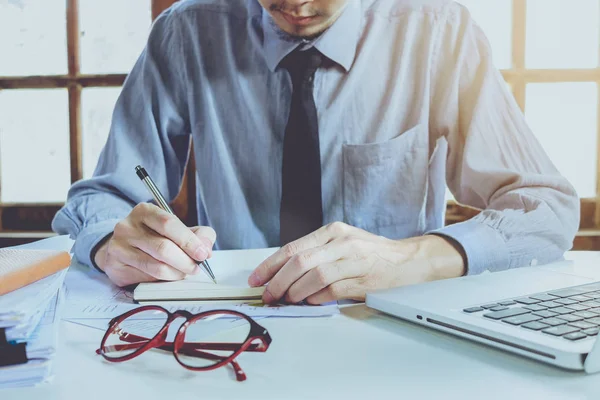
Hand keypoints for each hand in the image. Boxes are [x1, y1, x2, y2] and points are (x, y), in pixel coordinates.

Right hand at [94, 203, 216, 286]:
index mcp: (144, 211)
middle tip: (196, 268)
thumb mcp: (178, 228)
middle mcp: (127, 227)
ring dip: (176, 273)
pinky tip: (167, 276)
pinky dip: (162, 280)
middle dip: (185, 261)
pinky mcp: (115, 267)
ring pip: (156, 267)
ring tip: (184, 273)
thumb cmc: (156, 236)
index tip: (203, 254)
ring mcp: (118, 247)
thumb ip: (199, 234)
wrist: (124, 246)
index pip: (169, 224)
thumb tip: (206, 249)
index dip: (189, 241)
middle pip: (163, 248)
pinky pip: (146, 279)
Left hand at [248, 222, 464, 304]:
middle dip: (278, 281)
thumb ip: (315, 252)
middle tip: (268, 294)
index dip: (270, 265)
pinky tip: (309, 301)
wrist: (408, 260)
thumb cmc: (371, 252)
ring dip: (295, 292)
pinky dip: (316, 298)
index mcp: (332, 231)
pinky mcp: (363, 280)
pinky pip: (332, 290)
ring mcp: (353, 261)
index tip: (257, 279)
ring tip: (287, 300)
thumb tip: (282, 272)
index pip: (293, 248)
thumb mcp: (342, 242)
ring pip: (314, 276)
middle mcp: (342, 243)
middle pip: (300, 262)